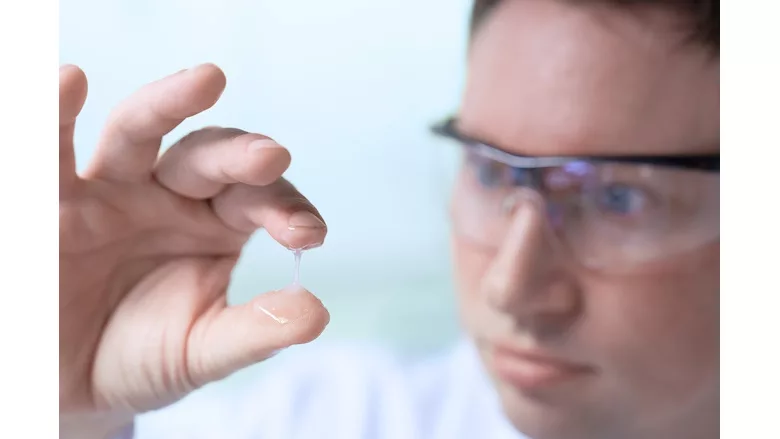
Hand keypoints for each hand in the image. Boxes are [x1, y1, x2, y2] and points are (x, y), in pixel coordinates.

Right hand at [59, 63, 329, 429]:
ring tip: (206, 82)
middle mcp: (168, 195)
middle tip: (270, 156)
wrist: (70, 389)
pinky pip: (50, 152)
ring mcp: (111, 189)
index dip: (284, 207)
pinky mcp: (53, 199)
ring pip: (137, 132)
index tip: (309, 234)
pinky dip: (56, 115)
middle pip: (206, 156)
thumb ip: (254, 333)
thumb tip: (316, 314)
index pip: (257, 197)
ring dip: (167, 105)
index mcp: (216, 224)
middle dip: (239, 154)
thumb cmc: (142, 359)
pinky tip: (70, 83)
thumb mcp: (202, 352)